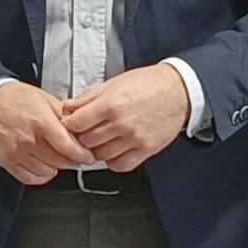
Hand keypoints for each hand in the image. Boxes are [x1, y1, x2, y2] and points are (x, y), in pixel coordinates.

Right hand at [0, 79, 96, 186]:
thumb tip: (81, 129)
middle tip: (71, 152)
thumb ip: (64, 115)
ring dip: (55, 166)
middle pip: (60, 161)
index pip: (67, 146)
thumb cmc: (15, 99)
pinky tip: (43, 164)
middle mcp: (28, 139)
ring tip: (54, 155)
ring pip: (47, 172)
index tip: (88, 156)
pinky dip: (41, 174)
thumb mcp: (44, 98)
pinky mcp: (7, 162)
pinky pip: (30, 178)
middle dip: (70, 158)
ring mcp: (16, 153)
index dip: (82, 154)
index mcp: (40, 121)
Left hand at [60, 64, 193, 173]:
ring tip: (100, 140)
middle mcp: (122, 123)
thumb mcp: (115, 82)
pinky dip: (113, 161)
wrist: (179, 91)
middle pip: (86, 141)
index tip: (71, 124)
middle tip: (84, 132)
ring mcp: (135, 139)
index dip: (69, 124)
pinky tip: (114, 150)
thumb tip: (68, 108)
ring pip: (101, 155)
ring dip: (96, 150)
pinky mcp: (146, 150)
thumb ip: (88, 97)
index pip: (76, 124)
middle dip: (81, 137)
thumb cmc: (149, 84)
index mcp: (111, 103)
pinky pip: (120, 165)